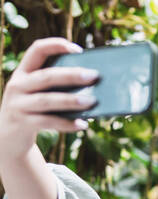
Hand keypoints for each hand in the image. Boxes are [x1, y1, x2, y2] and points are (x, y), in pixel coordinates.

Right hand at [0, 37, 98, 158]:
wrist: (8, 138)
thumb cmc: (34, 111)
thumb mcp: (38, 93)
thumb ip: (57, 87)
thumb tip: (92, 85)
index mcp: (23, 72)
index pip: (37, 50)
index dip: (56, 45)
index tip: (78, 49)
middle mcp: (17, 85)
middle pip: (46, 76)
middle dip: (71, 75)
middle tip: (94, 76)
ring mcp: (18, 105)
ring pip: (47, 100)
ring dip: (71, 100)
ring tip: (92, 101)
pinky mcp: (22, 123)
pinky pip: (48, 122)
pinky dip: (67, 124)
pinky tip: (82, 124)